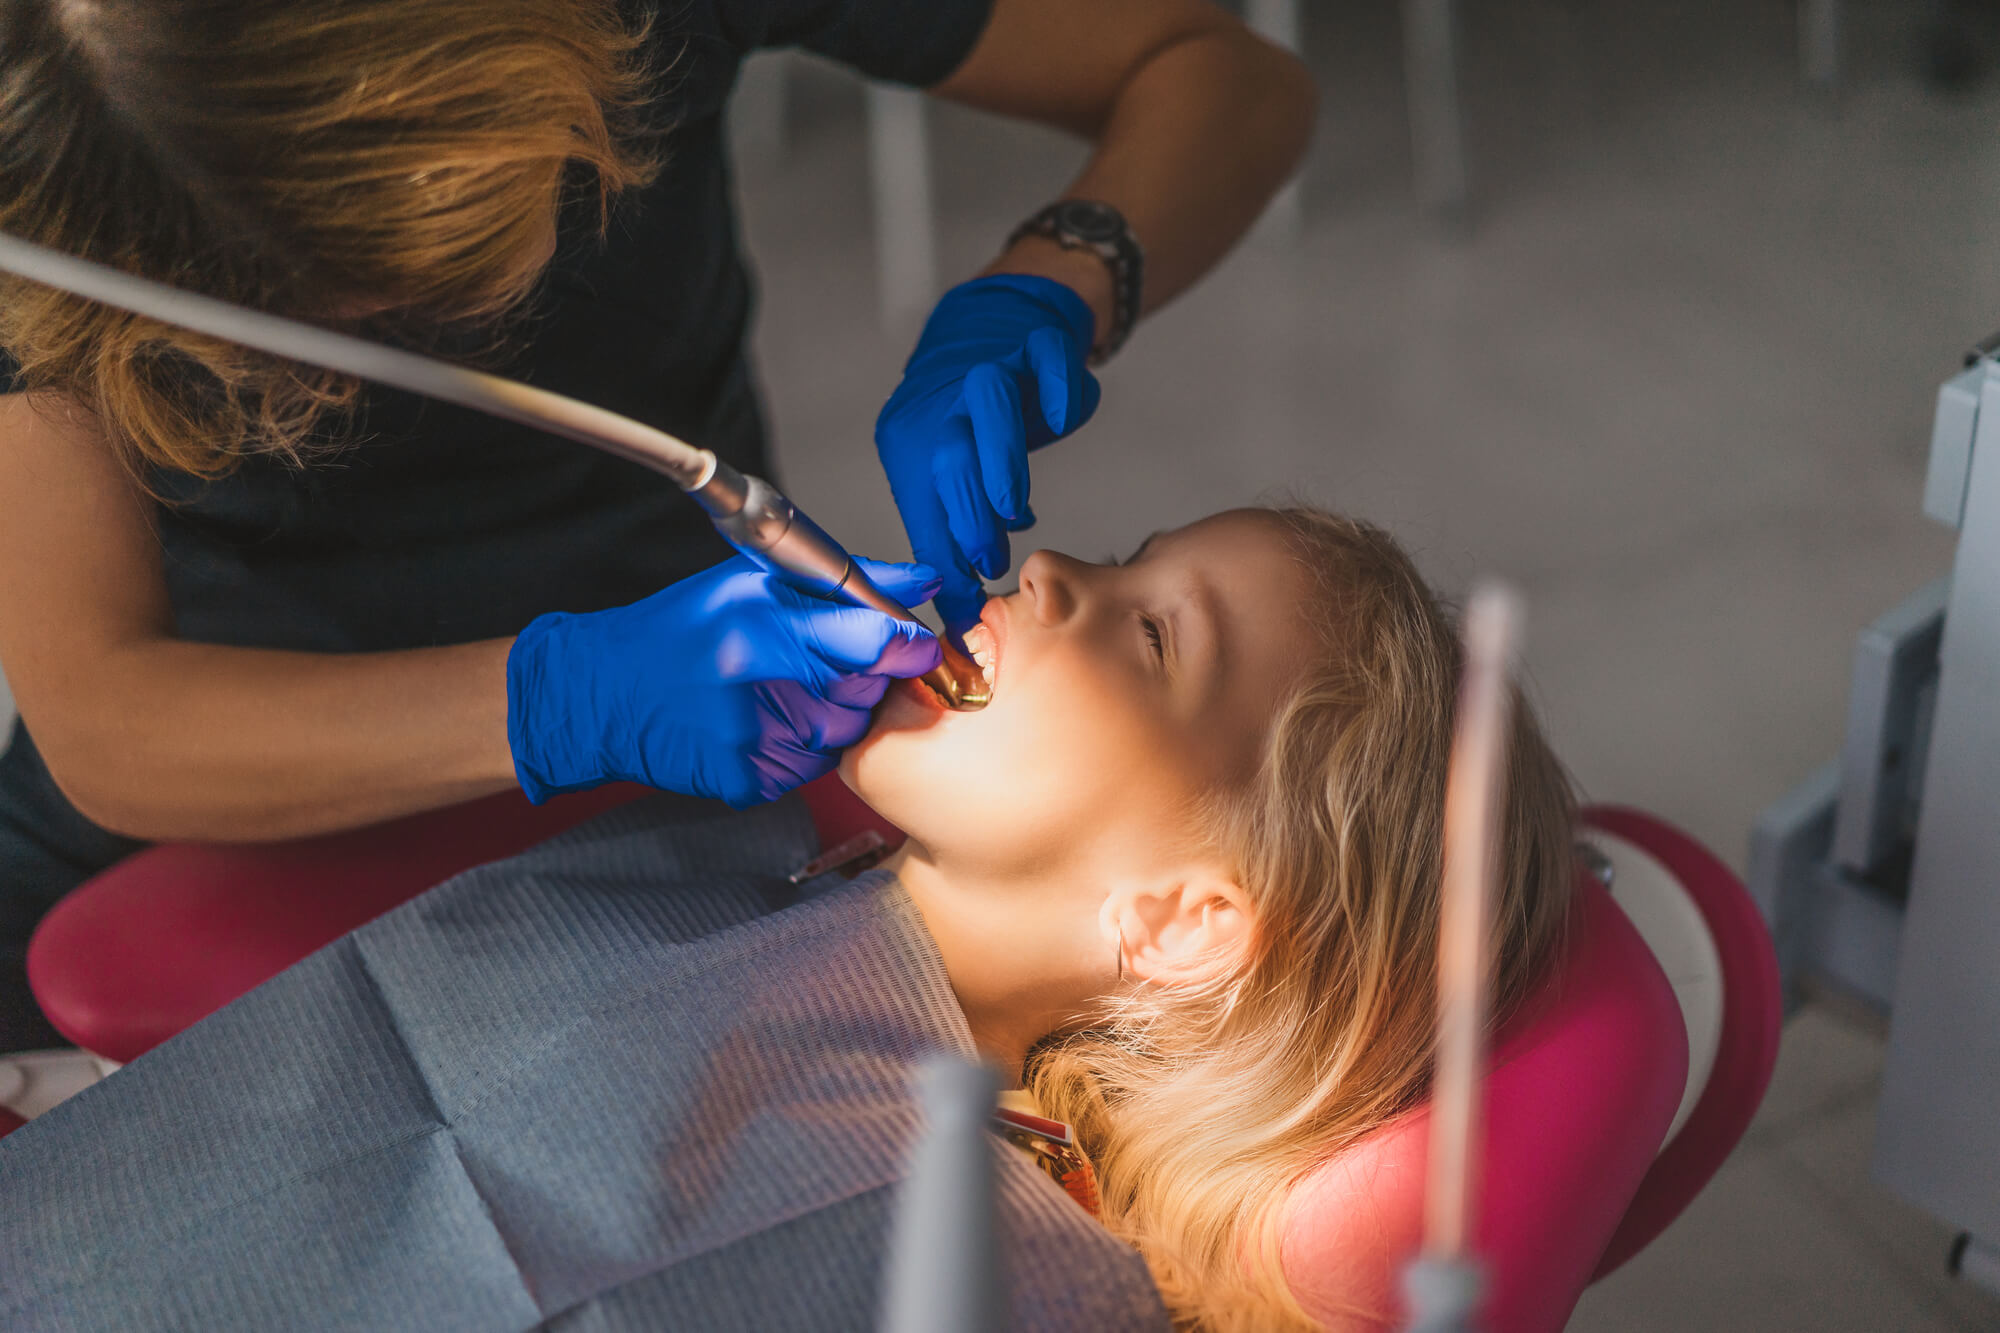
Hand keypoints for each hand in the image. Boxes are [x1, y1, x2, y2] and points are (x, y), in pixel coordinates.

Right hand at [506, 556, 941, 807]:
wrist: (601, 694)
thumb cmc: (679, 632)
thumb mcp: (753, 583)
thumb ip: (845, 581)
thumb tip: (924, 580)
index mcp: (762, 625)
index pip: (873, 641)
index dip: (906, 645)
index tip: (914, 643)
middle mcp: (758, 684)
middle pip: (866, 693)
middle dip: (862, 679)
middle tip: (821, 663)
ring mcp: (753, 739)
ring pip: (845, 735)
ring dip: (832, 715)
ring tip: (784, 690)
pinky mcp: (746, 781)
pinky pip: (810, 769)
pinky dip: (800, 747)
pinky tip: (764, 722)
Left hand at [875, 274, 1100, 637]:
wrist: (990, 327)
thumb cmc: (969, 422)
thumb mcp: (948, 479)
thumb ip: (957, 537)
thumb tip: (966, 615)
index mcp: (913, 441)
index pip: (923, 507)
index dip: (945, 561)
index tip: (967, 609)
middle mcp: (946, 403)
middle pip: (946, 455)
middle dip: (968, 516)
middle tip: (990, 561)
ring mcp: (993, 367)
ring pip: (989, 402)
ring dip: (1000, 461)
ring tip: (1014, 510)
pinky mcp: (1039, 343)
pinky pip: (1050, 357)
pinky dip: (1060, 389)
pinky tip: (1059, 420)